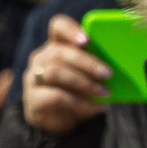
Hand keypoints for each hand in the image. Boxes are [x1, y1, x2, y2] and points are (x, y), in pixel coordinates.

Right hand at [20, 15, 112, 138]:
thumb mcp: (86, 74)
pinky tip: (94, 107)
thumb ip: (93, 63)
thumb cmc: (76, 91)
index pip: (58, 27)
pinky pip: (56, 97)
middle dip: (86, 62)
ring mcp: (33, 78)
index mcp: (55, 45)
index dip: (71, 30)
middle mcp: (40, 58)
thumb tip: (114, 62)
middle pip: (59, 52)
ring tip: (103, 92)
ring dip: (83, 83)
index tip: (87, 40)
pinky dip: (79, 103)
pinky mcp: (32, 100)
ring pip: (55, 73)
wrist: (59, 121)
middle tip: (107, 74)